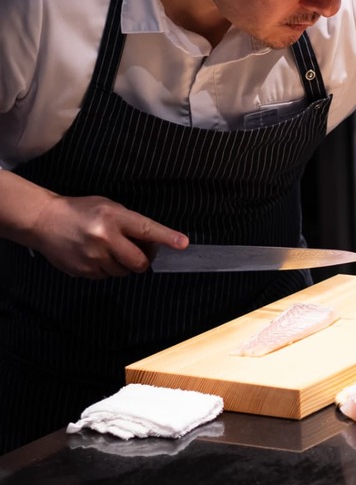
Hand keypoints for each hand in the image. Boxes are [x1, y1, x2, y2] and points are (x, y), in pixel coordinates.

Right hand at [31, 194, 187, 278]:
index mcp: (114, 218)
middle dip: (143, 260)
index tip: (183, 243)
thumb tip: (152, 242)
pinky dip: (106, 269)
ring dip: (123, 265)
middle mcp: (104, 238)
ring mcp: (93, 257)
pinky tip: (96, 255)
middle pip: (139, 261)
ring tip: (110, 250)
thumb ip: (130, 223)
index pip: (147, 229)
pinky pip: (106, 277)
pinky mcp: (83, 271)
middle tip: (138, 252)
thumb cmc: (81, 211)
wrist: (44, 221)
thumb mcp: (109, 207)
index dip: (167, 237)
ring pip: (123, 272)